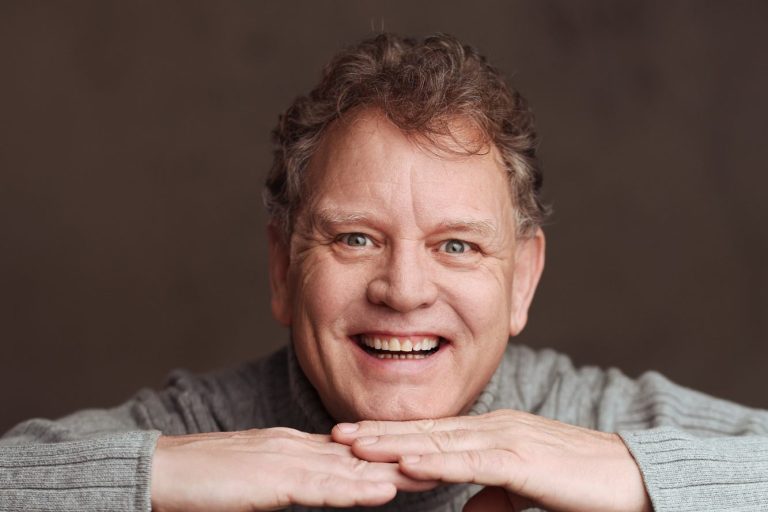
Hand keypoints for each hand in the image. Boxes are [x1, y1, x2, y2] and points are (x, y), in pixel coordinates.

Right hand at [150, 427, 436, 510]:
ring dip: (391, 472)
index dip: (389, 453)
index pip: (352, 450)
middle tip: (445, 461)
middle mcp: (296, 446)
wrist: (160, 472)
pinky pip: (318, 486)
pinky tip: (379, 493)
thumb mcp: (260, 478)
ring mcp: (284, 459)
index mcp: (294, 445)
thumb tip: (319, 487)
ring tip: (430, 475)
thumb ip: (291, 480)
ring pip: (349, 468)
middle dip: (402, 459)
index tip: (424, 456)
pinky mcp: (269, 480)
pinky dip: (352, 490)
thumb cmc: (207, 480)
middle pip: (360, 454)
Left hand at [332, 410, 651, 511]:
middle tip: (334, 434)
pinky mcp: (523, 460)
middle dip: (379, 434)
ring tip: (353, 445)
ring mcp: (507, 439)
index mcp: (493, 432)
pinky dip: (435, 460)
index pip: (433, 434)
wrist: (634, 477)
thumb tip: (469, 510)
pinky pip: (470, 461)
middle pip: (426, 431)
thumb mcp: (527, 489)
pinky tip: (405, 462)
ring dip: (393, 443)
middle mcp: (494, 427)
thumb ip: (495, 494)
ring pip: (438, 442)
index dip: (392, 435)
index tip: (356, 440)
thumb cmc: (581, 481)